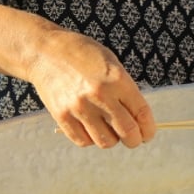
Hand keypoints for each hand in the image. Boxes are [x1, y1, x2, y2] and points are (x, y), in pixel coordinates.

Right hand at [28, 27, 156, 148]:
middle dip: (135, 140)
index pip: (141, 113)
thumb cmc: (83, 55)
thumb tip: (139, 119)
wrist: (45, 52)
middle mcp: (100, 95)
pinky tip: (92, 129)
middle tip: (134, 139)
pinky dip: (91, 139)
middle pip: (127, 132)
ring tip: (110, 130)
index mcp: (117, 79)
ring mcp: (79, 107)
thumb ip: (125, 90)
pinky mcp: (62, 116)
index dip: (148, 128)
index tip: (148, 133)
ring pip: (106, 141)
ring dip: (112, 140)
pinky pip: (83, 141)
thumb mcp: (111, 63)